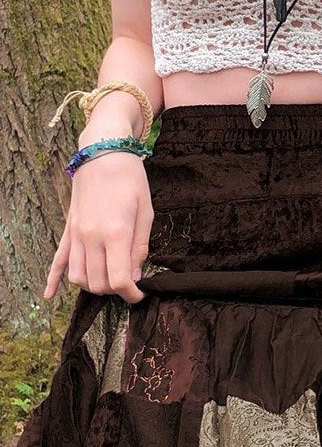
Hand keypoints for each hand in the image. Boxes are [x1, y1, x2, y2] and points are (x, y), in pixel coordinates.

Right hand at [43, 125, 152, 304]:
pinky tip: (49, 295)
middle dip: (114, 290)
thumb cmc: (130, 179)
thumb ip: (139, 247)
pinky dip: (52, 280)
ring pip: (78, 277)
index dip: (131, 294)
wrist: (104, 151)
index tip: (139, 294)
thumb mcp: (146, 213)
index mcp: (115, 233)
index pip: (119, 280)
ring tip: (108, 278)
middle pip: (97, 283)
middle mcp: (91, 237)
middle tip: (127, 281)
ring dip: (93, 285)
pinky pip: (56, 260)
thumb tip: (135, 275)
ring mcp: (76, 234)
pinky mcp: (68, 230)